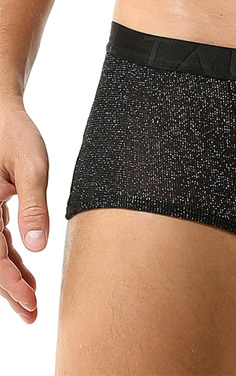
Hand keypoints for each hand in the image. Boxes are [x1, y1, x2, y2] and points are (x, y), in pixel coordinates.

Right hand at [0, 97, 49, 323]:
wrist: (3, 117)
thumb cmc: (16, 136)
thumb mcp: (31, 168)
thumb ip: (34, 206)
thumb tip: (38, 247)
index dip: (10, 280)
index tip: (29, 299)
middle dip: (9, 290)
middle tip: (30, 313)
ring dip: (10, 279)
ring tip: (29, 304)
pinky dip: (12, 260)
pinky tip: (26, 273)